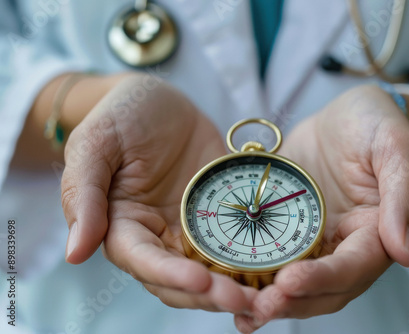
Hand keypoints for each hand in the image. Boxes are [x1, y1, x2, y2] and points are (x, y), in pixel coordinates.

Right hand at [61, 74, 255, 312]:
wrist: (161, 99)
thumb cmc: (121, 116)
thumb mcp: (95, 144)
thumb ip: (84, 194)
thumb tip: (75, 252)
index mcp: (123, 226)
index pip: (143, 262)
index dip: (170, 275)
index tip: (200, 281)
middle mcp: (157, 236)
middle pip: (181, 280)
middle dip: (210, 293)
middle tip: (245, 300)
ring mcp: (190, 229)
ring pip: (211, 271)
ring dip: (236, 286)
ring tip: (267, 295)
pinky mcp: (219, 217)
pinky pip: (236, 244)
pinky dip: (254, 260)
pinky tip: (278, 268)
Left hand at [235, 85, 408, 331]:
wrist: (346, 115)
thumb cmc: (376, 124)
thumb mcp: (395, 147)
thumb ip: (403, 196)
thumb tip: (405, 253)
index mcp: (375, 231)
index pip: (354, 267)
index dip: (323, 279)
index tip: (291, 282)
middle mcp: (346, 244)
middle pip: (324, 290)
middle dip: (293, 302)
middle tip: (259, 306)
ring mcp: (316, 240)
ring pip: (298, 284)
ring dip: (273, 301)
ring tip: (241, 310)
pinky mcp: (290, 230)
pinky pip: (274, 259)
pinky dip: (258, 281)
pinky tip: (232, 292)